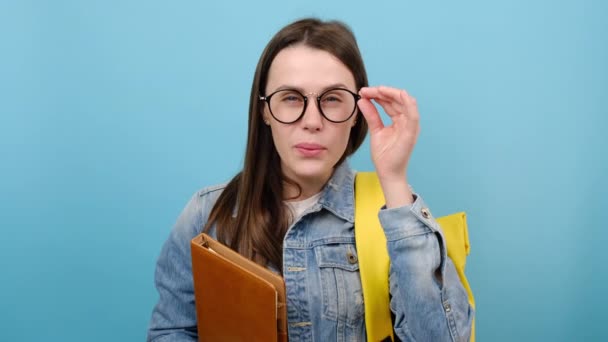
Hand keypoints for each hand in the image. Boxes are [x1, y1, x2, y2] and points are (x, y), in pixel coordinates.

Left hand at [357, 86, 419, 206]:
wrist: (387, 172)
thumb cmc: (384, 155)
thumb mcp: (375, 130)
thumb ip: (371, 115)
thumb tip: (363, 100)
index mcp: (399, 120)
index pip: (390, 102)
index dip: (378, 95)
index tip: (364, 91)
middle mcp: (407, 121)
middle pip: (397, 100)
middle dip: (382, 92)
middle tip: (366, 90)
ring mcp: (410, 126)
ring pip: (405, 103)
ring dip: (392, 94)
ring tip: (377, 89)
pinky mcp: (412, 132)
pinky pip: (413, 115)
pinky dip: (409, 103)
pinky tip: (401, 94)